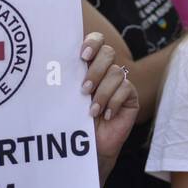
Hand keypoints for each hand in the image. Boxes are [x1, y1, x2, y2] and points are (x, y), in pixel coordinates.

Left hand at [79, 32, 137, 164]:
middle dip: (96, 70)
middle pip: (108, 52)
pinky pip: (126, 88)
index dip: (92, 42)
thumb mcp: (67, 96)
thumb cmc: (74, 120)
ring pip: (116, 72)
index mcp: (89, 65)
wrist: (88, 146)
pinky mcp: (130, 96)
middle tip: (84, 89)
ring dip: (103, 92)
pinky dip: (113, 102)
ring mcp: (120, 82)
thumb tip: (56, 64)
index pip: (96, 40)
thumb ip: (67, 78)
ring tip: (92, 110)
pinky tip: (106, 115)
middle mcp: (106, 70)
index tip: (82, 56)